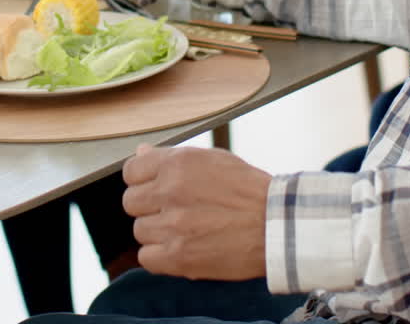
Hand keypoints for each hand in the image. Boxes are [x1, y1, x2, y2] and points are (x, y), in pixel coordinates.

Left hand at [123, 145, 270, 279]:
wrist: (278, 226)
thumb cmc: (250, 191)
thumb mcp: (214, 160)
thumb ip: (172, 158)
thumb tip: (140, 152)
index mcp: (177, 164)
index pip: (131, 171)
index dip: (142, 181)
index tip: (155, 189)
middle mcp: (169, 192)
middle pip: (131, 202)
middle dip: (149, 207)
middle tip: (175, 212)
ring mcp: (172, 226)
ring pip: (140, 231)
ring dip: (158, 233)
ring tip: (186, 231)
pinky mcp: (178, 256)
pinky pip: (146, 257)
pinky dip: (160, 257)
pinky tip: (181, 249)